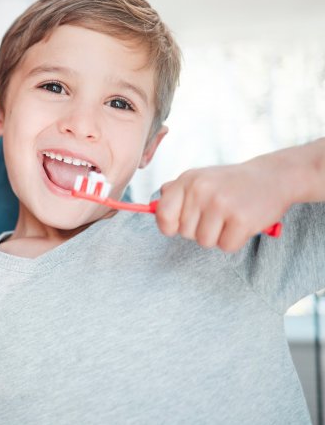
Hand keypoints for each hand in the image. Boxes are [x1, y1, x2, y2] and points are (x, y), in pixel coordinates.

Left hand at [154, 157, 288, 251]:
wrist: (271, 177)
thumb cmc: (229, 183)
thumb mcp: (200, 178)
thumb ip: (176, 191)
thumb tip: (153, 207)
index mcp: (187, 180)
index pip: (162, 214)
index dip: (168, 226)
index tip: (178, 226)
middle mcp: (201, 190)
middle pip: (184, 232)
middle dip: (199, 230)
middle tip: (216, 215)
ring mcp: (220, 204)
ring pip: (204, 242)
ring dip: (217, 236)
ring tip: (229, 218)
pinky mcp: (241, 220)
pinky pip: (226, 246)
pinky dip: (234, 241)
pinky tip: (242, 224)